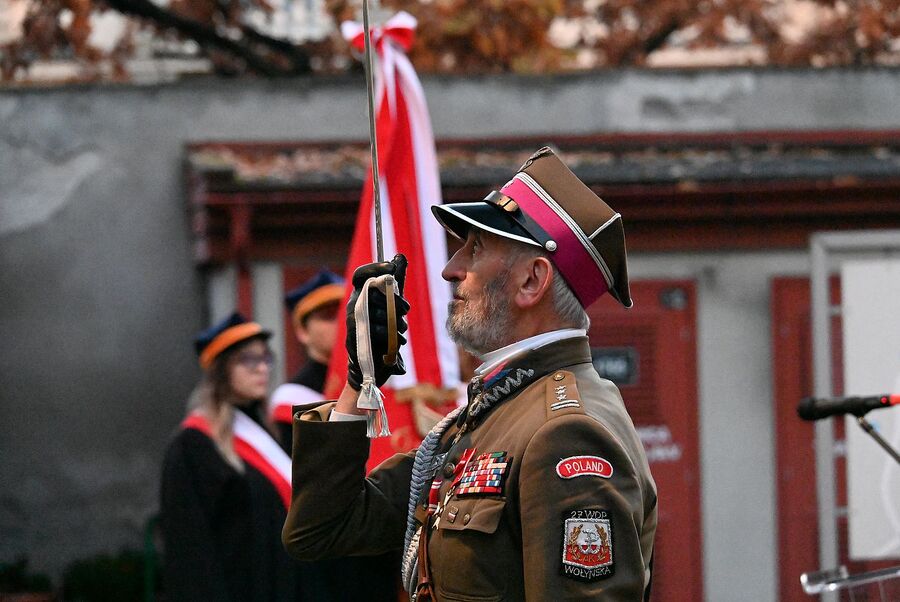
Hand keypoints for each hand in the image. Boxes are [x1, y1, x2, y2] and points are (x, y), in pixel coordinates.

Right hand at [345, 254, 409, 390]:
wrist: (369, 367)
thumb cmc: (381, 333)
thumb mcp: (390, 306)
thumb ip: (395, 283)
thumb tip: (399, 257)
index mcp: (359, 297)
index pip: (360, 275)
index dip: (375, 267)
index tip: (392, 267)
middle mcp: (353, 307)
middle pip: (375, 293)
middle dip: (395, 301)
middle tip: (406, 309)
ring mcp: (354, 323)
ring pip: (380, 313)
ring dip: (397, 322)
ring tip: (402, 330)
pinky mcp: (358, 340)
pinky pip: (380, 332)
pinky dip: (393, 338)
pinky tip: (398, 342)